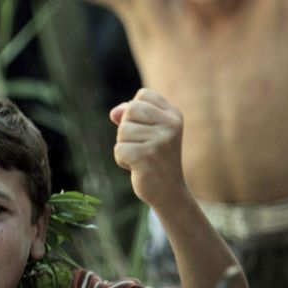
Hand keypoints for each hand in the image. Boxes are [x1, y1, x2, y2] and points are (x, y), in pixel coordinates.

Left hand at [109, 88, 187, 207]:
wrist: (169, 192)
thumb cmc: (155, 158)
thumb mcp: (147, 131)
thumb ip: (130, 116)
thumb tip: (114, 113)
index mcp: (174, 115)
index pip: (143, 95)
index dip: (134, 111)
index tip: (146, 129)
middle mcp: (171, 125)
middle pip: (130, 110)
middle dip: (127, 129)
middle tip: (142, 146)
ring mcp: (160, 141)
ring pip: (122, 131)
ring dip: (125, 146)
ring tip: (141, 157)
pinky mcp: (147, 157)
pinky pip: (119, 150)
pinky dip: (122, 160)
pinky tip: (137, 168)